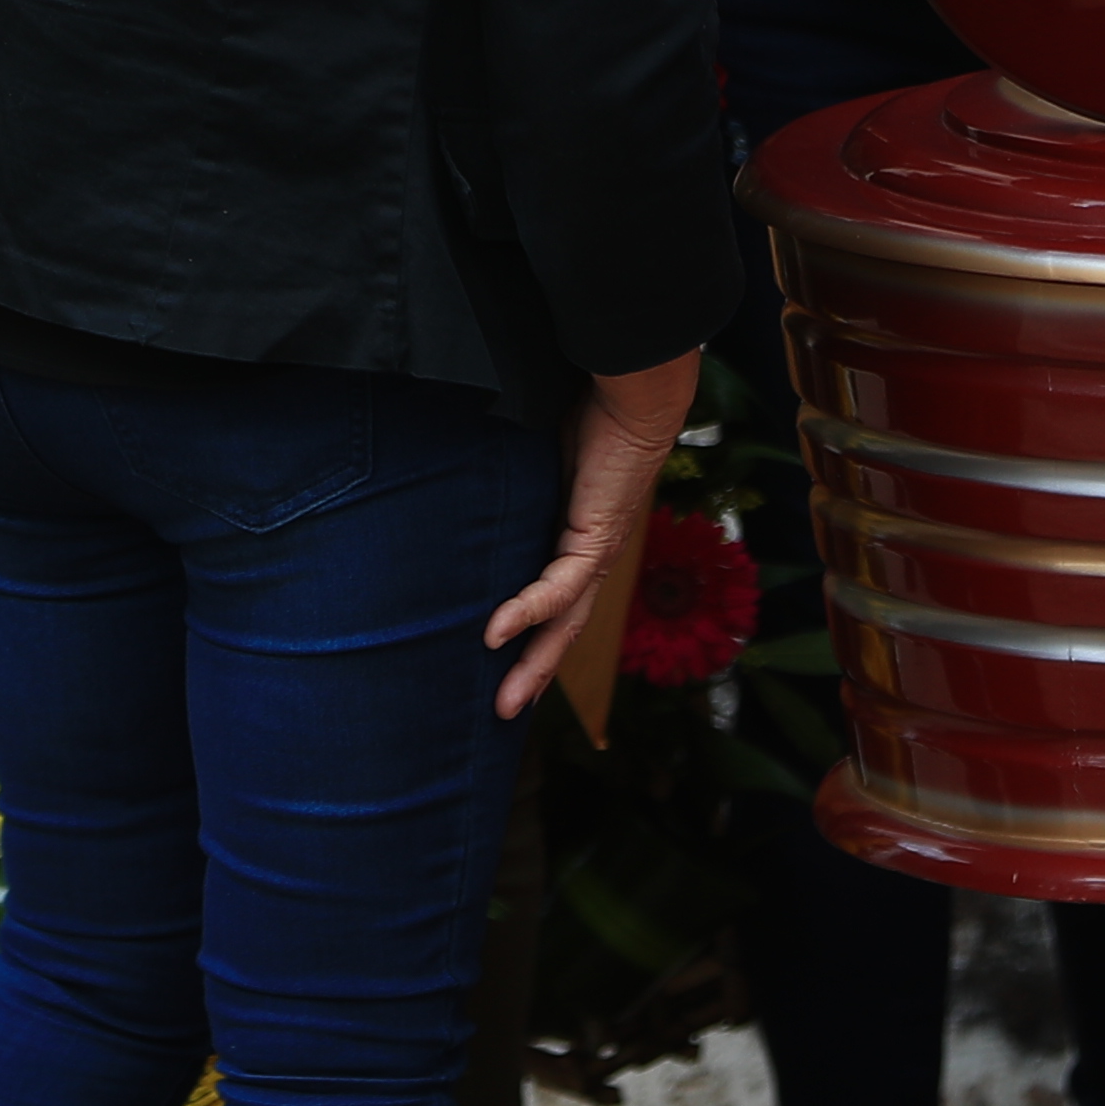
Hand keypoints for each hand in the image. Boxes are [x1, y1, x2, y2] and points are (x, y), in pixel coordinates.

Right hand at [485, 350, 698, 717]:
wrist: (637, 393)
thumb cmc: (592, 413)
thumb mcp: (540, 461)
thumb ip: (514, 484)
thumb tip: (467, 479)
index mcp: (583, 541)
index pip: (558, 603)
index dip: (536, 639)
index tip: (505, 669)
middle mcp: (594, 555)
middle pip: (565, 630)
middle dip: (535, 674)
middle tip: (503, 712)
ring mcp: (597, 551)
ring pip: (565, 624)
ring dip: (535, 666)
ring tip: (503, 702)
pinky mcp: (596, 537)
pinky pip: (557, 585)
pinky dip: (527, 611)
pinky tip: (495, 633)